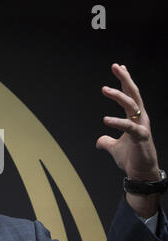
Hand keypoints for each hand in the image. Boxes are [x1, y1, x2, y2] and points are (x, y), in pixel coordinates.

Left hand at [96, 64, 159, 217]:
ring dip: (119, 96)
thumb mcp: (114, 148)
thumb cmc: (131, 158)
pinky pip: (129, 126)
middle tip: (116, 66)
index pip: (130, 95)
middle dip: (125, 79)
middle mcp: (140, 119)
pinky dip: (117, 122)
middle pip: (133, 94)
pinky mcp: (141, 137)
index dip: (124, 81)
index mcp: (135, 118)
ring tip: (105, 89)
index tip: (119, 67)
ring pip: (132, 106)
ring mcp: (141, 127)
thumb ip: (106, 141)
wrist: (140, 174)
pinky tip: (105, 119)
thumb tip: (99, 140)